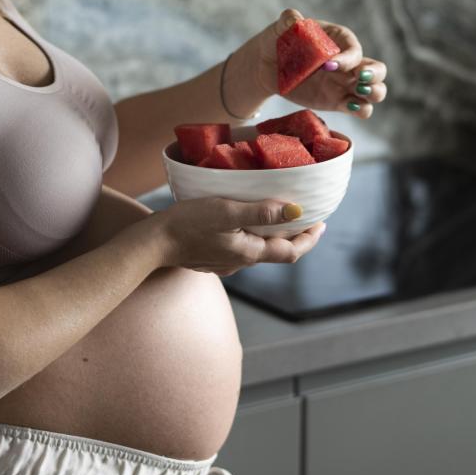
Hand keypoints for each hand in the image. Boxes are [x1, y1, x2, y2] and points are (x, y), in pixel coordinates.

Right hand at [149, 197, 326, 275]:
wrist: (153, 242)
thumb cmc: (188, 223)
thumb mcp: (227, 211)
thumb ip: (261, 212)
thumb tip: (296, 211)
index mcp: (249, 253)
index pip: (291, 252)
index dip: (309, 239)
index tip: (322, 223)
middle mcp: (241, 262)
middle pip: (277, 251)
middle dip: (296, 236)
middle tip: (307, 217)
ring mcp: (226, 263)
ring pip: (259, 250)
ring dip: (274, 235)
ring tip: (281, 215)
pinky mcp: (213, 258)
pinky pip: (242, 248)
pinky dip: (254, 236)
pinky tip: (247, 222)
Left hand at [234, 8, 389, 119]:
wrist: (266, 67)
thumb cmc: (277, 41)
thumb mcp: (281, 28)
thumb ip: (289, 20)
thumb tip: (295, 20)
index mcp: (340, 40)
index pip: (354, 50)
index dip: (347, 58)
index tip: (327, 65)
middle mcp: (349, 63)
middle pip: (378, 70)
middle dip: (374, 75)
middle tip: (360, 79)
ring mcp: (346, 84)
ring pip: (376, 91)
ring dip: (374, 94)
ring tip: (359, 93)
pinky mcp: (339, 102)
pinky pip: (360, 109)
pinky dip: (361, 110)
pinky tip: (348, 106)